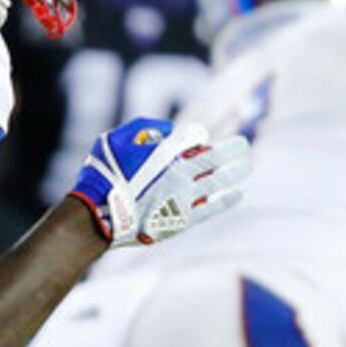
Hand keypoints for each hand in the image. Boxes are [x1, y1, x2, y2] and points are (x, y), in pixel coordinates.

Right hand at [69, 118, 250, 247]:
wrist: (97, 216)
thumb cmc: (102, 176)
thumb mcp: (114, 140)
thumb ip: (142, 127)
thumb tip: (168, 128)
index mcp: (166, 150)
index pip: (197, 135)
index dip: (198, 136)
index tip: (196, 141)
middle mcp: (180, 170)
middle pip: (218, 155)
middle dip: (234, 149)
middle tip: (243, 146)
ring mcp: (184, 195)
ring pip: (221, 179)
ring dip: (238, 171)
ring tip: (248, 166)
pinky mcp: (182, 218)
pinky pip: (213, 207)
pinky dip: (227, 199)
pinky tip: (238, 194)